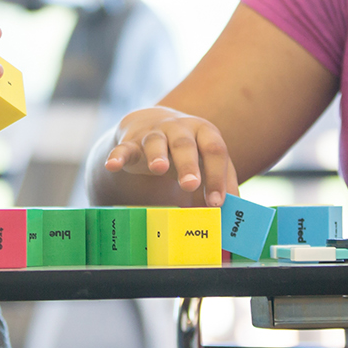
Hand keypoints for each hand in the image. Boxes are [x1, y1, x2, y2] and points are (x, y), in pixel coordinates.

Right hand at [103, 107, 237, 206]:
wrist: (153, 125)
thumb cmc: (189, 152)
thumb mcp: (209, 163)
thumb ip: (223, 186)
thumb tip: (236, 221)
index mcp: (204, 133)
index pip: (214, 151)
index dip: (217, 176)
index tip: (217, 202)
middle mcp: (179, 129)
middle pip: (185, 145)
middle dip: (188, 165)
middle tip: (191, 185)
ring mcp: (153, 134)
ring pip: (155, 143)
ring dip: (157, 156)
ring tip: (158, 169)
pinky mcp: (130, 142)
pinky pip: (123, 149)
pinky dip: (117, 156)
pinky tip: (112, 165)